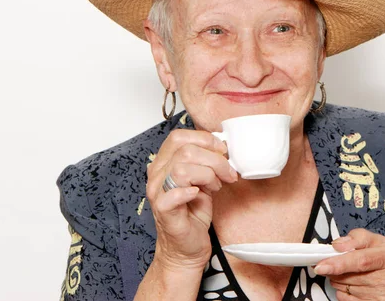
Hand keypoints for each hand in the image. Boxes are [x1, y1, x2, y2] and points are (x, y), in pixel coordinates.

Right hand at [146, 129, 236, 271]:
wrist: (187, 247)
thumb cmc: (194, 212)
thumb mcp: (203, 180)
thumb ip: (206, 162)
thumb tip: (223, 147)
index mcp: (164, 163)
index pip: (178, 137)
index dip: (204, 139)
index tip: (223, 151)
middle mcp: (157, 175)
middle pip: (185, 150)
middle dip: (214, 160)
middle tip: (227, 174)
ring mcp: (158, 193)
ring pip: (181, 168)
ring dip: (207, 175)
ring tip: (215, 187)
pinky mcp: (163, 211)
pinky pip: (173, 194)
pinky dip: (190, 192)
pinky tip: (199, 196)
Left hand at [314, 229, 384, 300]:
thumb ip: (361, 238)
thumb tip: (338, 244)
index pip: (360, 261)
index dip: (338, 263)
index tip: (321, 264)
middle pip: (349, 275)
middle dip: (335, 268)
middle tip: (335, 262)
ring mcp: (383, 297)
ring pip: (346, 288)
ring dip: (339, 279)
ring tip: (351, 272)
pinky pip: (348, 300)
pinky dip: (345, 291)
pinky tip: (354, 284)